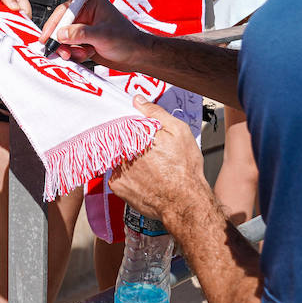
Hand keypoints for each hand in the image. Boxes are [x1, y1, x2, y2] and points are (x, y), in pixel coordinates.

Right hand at [41, 0, 148, 70]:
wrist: (137, 56)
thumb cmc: (127, 40)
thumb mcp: (103, 35)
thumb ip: (80, 34)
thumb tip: (61, 33)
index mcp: (91, 2)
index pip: (65, 10)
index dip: (54, 24)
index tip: (47, 37)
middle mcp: (85, 13)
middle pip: (61, 25)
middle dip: (60, 40)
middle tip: (60, 51)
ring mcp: (83, 28)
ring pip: (64, 39)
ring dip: (68, 49)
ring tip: (80, 54)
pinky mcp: (83, 41)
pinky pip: (69, 47)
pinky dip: (74, 54)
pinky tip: (86, 55)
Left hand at [109, 96, 210, 222]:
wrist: (185, 202)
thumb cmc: (185, 169)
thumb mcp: (178, 132)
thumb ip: (155, 113)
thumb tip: (138, 100)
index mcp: (136, 134)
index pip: (123, 122)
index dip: (131, 127)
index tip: (139, 133)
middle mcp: (123, 150)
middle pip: (119, 140)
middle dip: (131, 144)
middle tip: (151, 155)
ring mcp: (117, 168)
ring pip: (119, 158)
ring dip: (129, 160)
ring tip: (150, 168)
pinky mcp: (116, 185)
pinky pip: (118, 175)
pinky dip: (128, 175)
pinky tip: (144, 178)